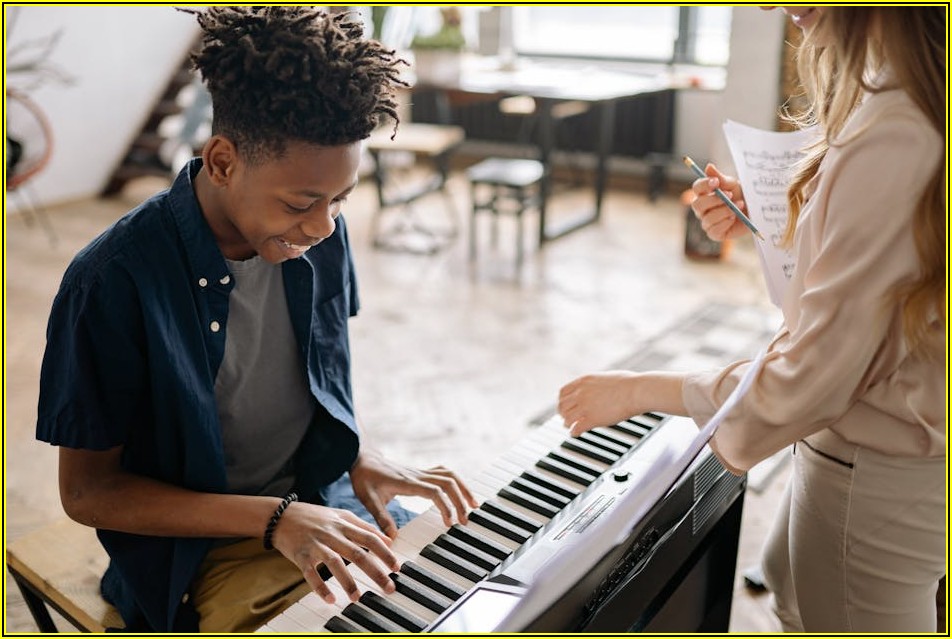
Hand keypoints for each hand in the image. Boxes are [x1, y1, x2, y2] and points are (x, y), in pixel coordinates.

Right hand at [271, 500, 399, 604]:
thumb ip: (364, 527)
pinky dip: (320, 587)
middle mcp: (332, 533)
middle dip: (375, 572)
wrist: (281, 515)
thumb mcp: (341, 516)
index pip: (370, 538)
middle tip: (388, 588)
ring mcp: (316, 544)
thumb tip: (388, 540)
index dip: (385, 553)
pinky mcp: (300, 555)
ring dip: (348, 582)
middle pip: (358, 553)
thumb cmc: (315, 517)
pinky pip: (311, 573)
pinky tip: (331, 599)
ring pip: (335, 563)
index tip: (397, 568)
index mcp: (344, 524)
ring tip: (357, 598)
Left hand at [349, 449, 478, 537]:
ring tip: (473, 505)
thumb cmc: (365, 478)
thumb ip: (381, 518)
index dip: (445, 506)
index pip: (434, 492)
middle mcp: (417, 475)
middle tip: (465, 521)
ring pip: (450, 475)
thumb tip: (392, 538)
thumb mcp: (369, 500)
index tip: (449, 523)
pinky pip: (444, 474)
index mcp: (407, 482)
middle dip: (461, 500)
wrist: (362, 458)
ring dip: (464, 489)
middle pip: (448, 482)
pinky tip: (460, 493)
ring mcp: (421, 472)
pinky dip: (457, 482)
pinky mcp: (421, 473)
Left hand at [558, 371, 685, 436]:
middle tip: (567, 418)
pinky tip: (576, 434)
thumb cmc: (628, 383)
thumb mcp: (605, 377)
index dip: (562, 401)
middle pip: (561, 406)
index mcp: (583, 381)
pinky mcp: (592, 419)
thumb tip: (598, 387)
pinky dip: (574, 432)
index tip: (565, 407)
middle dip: (563, 413)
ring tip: (571, 427)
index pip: (563, 392)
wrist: (637, 391)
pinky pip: (576, 428)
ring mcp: (585, 406)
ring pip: (566, 418)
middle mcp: (581, 393)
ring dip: (568, 423)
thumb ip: (596, 384)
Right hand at [690, 163, 749, 241]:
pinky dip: (725, 222)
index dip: (704, 185)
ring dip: (724, 211)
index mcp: (704, 194)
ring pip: (707, 218)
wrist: (755, 211)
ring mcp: (707, 222)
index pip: (697, 188)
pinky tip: (734, 217)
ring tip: (738, 206)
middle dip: (714, 200)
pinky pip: (714, 230)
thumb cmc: (742, 196)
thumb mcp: (733, 185)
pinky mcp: (714, 234)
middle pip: (697, 204)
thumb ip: (720, 178)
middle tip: (730, 195)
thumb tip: (709, 167)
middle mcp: (702, 209)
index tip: (716, 182)